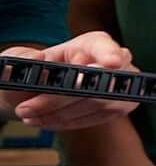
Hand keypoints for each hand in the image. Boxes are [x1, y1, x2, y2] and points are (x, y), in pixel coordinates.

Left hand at [3, 33, 139, 130]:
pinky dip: (68, 122)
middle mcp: (118, 62)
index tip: (111, 63)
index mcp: (95, 43)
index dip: (110, 55)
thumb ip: (25, 58)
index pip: (106, 47)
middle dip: (59, 98)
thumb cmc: (37, 68)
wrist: (43, 87)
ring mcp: (122, 86)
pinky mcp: (121, 107)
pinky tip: (46, 121)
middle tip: (26, 108)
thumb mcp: (23, 58)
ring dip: (59, 114)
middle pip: (96, 82)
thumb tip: (38, 59)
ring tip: (29, 116)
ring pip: (97, 104)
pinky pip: (97, 118)